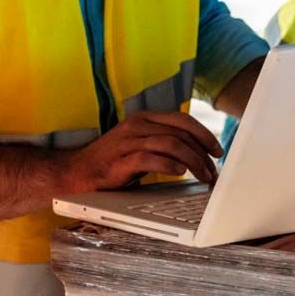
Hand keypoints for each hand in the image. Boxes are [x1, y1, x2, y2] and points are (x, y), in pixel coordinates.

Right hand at [53, 112, 223, 193]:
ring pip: (171, 144)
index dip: (205, 134)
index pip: (182, 120)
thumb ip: (163, 145)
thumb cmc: (112, 163)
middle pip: (181, 132)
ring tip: (203, 176)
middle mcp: (137, 126)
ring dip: (193, 161)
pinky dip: (169, 165)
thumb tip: (197, 154)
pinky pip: (151, 158)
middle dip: (203, 151)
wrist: (77, 173)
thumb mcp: (140, 147)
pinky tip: (180, 173)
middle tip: (214, 170)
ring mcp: (128, 142)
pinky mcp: (120, 160)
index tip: (218, 150)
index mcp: (144, 119)